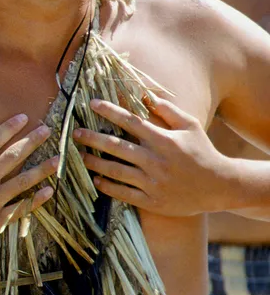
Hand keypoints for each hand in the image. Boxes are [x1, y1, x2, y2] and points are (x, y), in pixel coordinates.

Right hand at [0, 107, 58, 251]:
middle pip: (12, 157)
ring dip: (41, 169)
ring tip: (57, 159)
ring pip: (22, 182)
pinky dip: (35, 200)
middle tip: (47, 130)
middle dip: (32, 141)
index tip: (24, 117)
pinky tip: (48, 190)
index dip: (10, 127)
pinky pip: (19, 208)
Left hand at [77, 94, 232, 215]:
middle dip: (92, 138)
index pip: (131, 122)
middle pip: (117, 146)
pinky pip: (123, 193)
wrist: (219, 187)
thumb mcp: (190, 127)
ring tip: (80, 156)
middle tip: (75, 133)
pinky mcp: (152, 201)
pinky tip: (96, 179)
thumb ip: (167, 111)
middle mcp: (156, 160)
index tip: (92, 104)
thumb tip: (145, 94)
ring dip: (94, 162)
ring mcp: (153, 182)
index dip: (110, 111)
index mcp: (164, 140)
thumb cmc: (202, 152)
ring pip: (115, 170)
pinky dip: (107, 186)